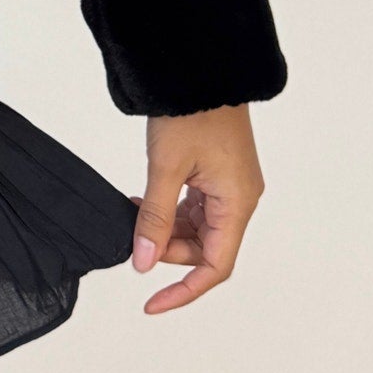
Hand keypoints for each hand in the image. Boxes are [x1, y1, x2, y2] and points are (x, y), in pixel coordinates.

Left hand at [128, 103, 265, 313]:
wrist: (200, 68)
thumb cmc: (190, 112)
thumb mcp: (165, 167)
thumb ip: (154, 217)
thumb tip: (143, 262)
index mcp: (237, 204)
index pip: (215, 266)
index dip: (184, 290)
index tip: (152, 303)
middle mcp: (239, 199)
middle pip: (206, 247)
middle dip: (167, 250)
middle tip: (133, 239)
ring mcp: (229, 186)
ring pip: (198, 227)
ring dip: (166, 229)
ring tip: (132, 216)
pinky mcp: (217, 172)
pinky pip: (195, 206)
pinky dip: (169, 210)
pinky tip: (141, 201)